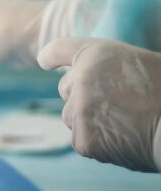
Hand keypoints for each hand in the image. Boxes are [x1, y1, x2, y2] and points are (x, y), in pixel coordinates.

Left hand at [38, 37, 160, 171]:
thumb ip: (113, 69)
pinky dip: (98, 141)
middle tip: (117, 102)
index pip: (59, 50)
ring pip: (72, 116)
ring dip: (89, 118)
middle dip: (83, 94)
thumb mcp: (145, 64)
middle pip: (67, 88)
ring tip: (125, 121)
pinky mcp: (83, 140)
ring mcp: (79, 111)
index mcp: (96, 54)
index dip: (51, 56)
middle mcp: (80, 80)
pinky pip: (83, 139)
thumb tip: (103, 80)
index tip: (46, 61)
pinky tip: (124, 138)